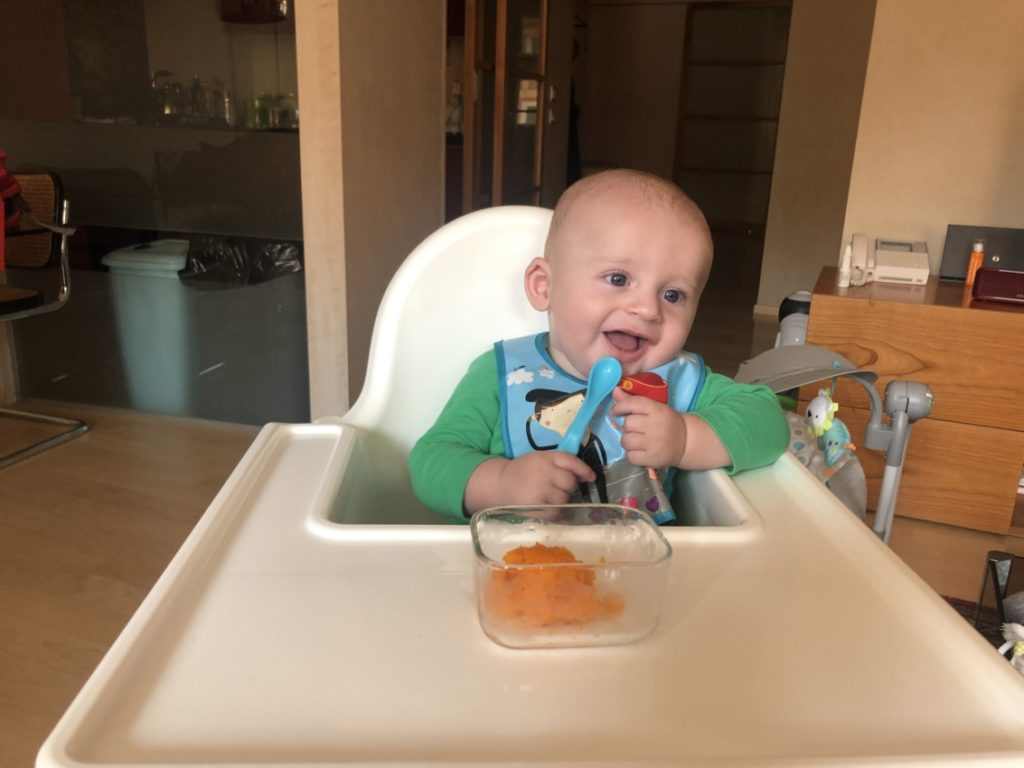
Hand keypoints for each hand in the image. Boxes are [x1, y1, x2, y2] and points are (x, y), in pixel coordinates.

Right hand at [464, 451, 595, 512]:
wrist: (499, 484)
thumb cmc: (523, 472)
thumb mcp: (539, 460)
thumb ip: (559, 464)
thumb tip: (585, 477)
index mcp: (545, 458)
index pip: (570, 461)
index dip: (583, 470)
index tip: (591, 478)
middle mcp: (544, 471)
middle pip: (570, 482)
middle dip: (568, 487)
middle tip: (558, 488)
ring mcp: (540, 489)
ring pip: (564, 498)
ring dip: (561, 500)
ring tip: (549, 498)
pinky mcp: (535, 505)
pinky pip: (556, 512)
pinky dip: (556, 512)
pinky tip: (548, 508)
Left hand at [611, 387, 687, 468]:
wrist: (686, 442)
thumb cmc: (666, 422)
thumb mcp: (654, 408)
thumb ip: (633, 401)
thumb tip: (615, 391)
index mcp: (657, 410)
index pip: (632, 404)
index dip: (620, 407)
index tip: (616, 411)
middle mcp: (656, 426)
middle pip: (627, 424)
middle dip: (627, 427)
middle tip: (634, 429)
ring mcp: (654, 444)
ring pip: (626, 441)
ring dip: (627, 441)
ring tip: (637, 441)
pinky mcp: (653, 459)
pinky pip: (630, 456)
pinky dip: (631, 454)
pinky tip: (639, 451)